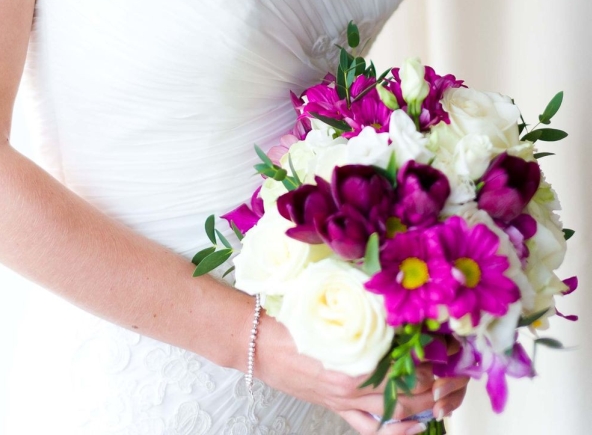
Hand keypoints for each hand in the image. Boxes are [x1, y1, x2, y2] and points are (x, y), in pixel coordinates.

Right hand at [253, 314, 468, 432]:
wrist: (255, 341)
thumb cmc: (287, 317)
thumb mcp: (327, 301)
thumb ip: (362, 304)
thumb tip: (395, 294)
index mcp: (354, 354)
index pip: (408, 361)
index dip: (435, 354)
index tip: (452, 342)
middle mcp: (354, 384)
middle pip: (411, 391)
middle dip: (441, 383)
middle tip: (459, 370)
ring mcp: (346, 400)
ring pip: (398, 412)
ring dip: (427, 405)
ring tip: (447, 393)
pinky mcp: (337, 408)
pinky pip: (373, 427)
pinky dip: (398, 430)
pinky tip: (415, 424)